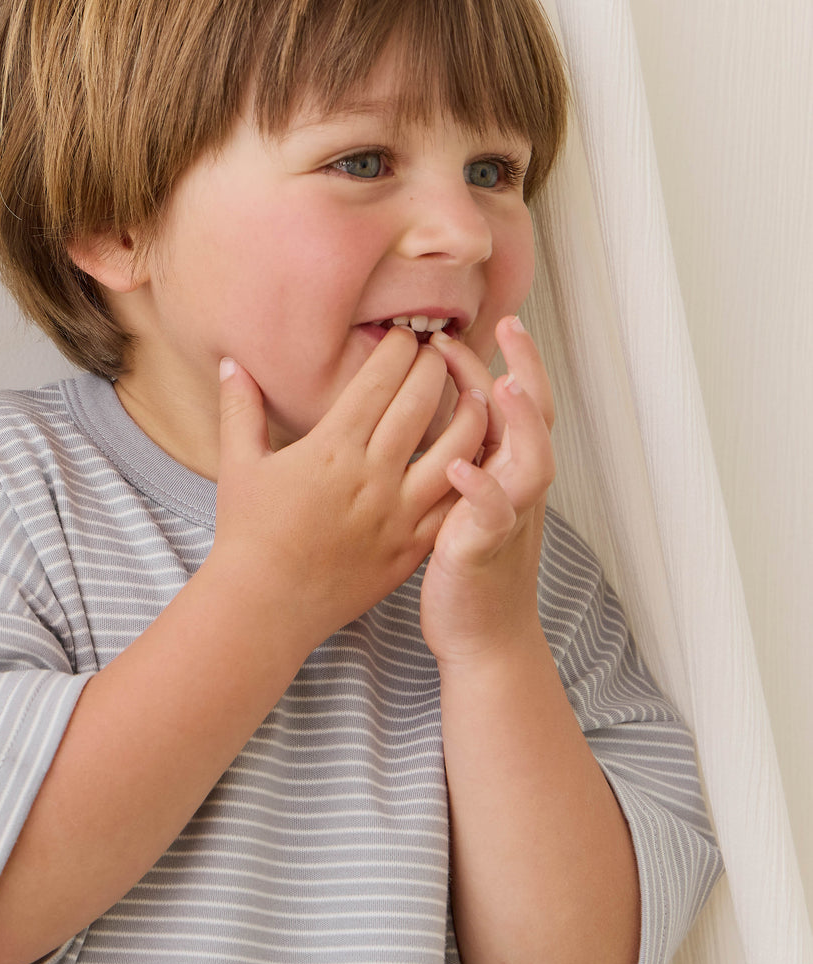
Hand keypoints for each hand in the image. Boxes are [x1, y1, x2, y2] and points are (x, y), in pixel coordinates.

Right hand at [212, 328, 488, 650]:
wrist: (266, 606)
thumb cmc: (248, 535)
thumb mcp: (239, 464)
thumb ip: (239, 407)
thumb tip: (231, 361)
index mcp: (332, 447)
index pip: (379, 379)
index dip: (398, 349)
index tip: (405, 335)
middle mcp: (371, 475)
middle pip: (420, 402)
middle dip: (436, 367)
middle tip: (441, 351)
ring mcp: (398, 513)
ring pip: (454, 448)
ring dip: (469, 414)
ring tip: (475, 395)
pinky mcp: (413, 547)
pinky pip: (457, 503)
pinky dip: (474, 475)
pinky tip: (479, 456)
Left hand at [419, 315, 555, 666]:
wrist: (482, 638)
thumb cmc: (464, 567)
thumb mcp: (462, 501)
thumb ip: (458, 455)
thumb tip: (427, 409)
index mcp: (506, 470)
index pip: (513, 404)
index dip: (501, 362)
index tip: (470, 326)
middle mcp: (516, 488)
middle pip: (536, 417)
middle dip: (527, 369)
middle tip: (509, 325)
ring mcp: (508, 518)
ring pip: (532, 460)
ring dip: (519, 422)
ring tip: (501, 386)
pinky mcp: (487, 550)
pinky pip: (493, 515)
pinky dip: (481, 488)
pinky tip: (457, 466)